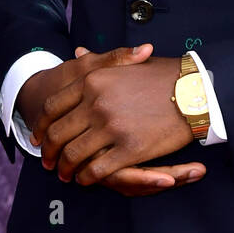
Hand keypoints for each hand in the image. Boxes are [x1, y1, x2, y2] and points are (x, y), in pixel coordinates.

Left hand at [17, 45, 204, 190]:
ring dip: (66, 168)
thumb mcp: (126, 62)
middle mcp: (97, 103)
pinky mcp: (129, 148)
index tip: (39, 136)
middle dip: (49, 152)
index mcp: (92, 80)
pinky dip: (87, 177)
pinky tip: (86, 179)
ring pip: (74, 155)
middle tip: (47, 162)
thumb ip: (99, 62)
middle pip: (59, 134)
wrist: (194, 90)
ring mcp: (112, 127)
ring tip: (65, 175)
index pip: (54, 107)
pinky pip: (97, 169)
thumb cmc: (162, 75)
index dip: (43, 125)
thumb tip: (78, 53)